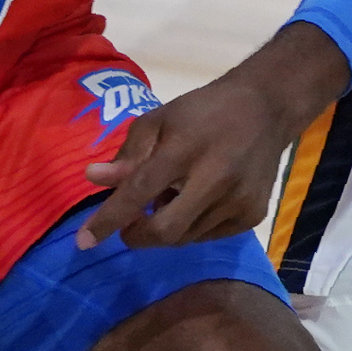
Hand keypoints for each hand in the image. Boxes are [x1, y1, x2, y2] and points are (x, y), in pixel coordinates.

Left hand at [76, 26, 347, 249]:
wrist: (268, 108)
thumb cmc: (205, 110)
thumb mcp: (160, 119)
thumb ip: (128, 153)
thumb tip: (94, 179)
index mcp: (185, 148)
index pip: (140, 192)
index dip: (109, 219)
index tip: (84, 242)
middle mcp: (216, 178)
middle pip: (166, 231)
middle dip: (138, 235)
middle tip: (129, 225)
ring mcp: (238, 200)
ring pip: (187, 237)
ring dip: (168, 226)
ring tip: (173, 197)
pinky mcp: (254, 214)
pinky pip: (209, 236)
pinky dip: (193, 227)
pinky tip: (197, 201)